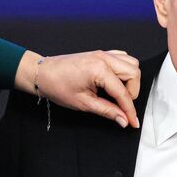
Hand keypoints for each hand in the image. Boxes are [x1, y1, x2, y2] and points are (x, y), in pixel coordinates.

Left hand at [15, 49, 140, 127]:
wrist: (42, 73)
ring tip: (118, 94)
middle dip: (132, 93)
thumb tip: (123, 119)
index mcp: (99, 69)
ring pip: (131, 64)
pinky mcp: (101, 54)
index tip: (133, 122)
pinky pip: (123, 58)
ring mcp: (104, 54)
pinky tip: (116, 81)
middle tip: (121, 106)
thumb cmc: (57, 86)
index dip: (130, 110)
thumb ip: (107, 111)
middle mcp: (104, 58)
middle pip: (134, 74)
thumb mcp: (83, 103)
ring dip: (130, 80)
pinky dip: (124, 70)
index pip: (124, 93)